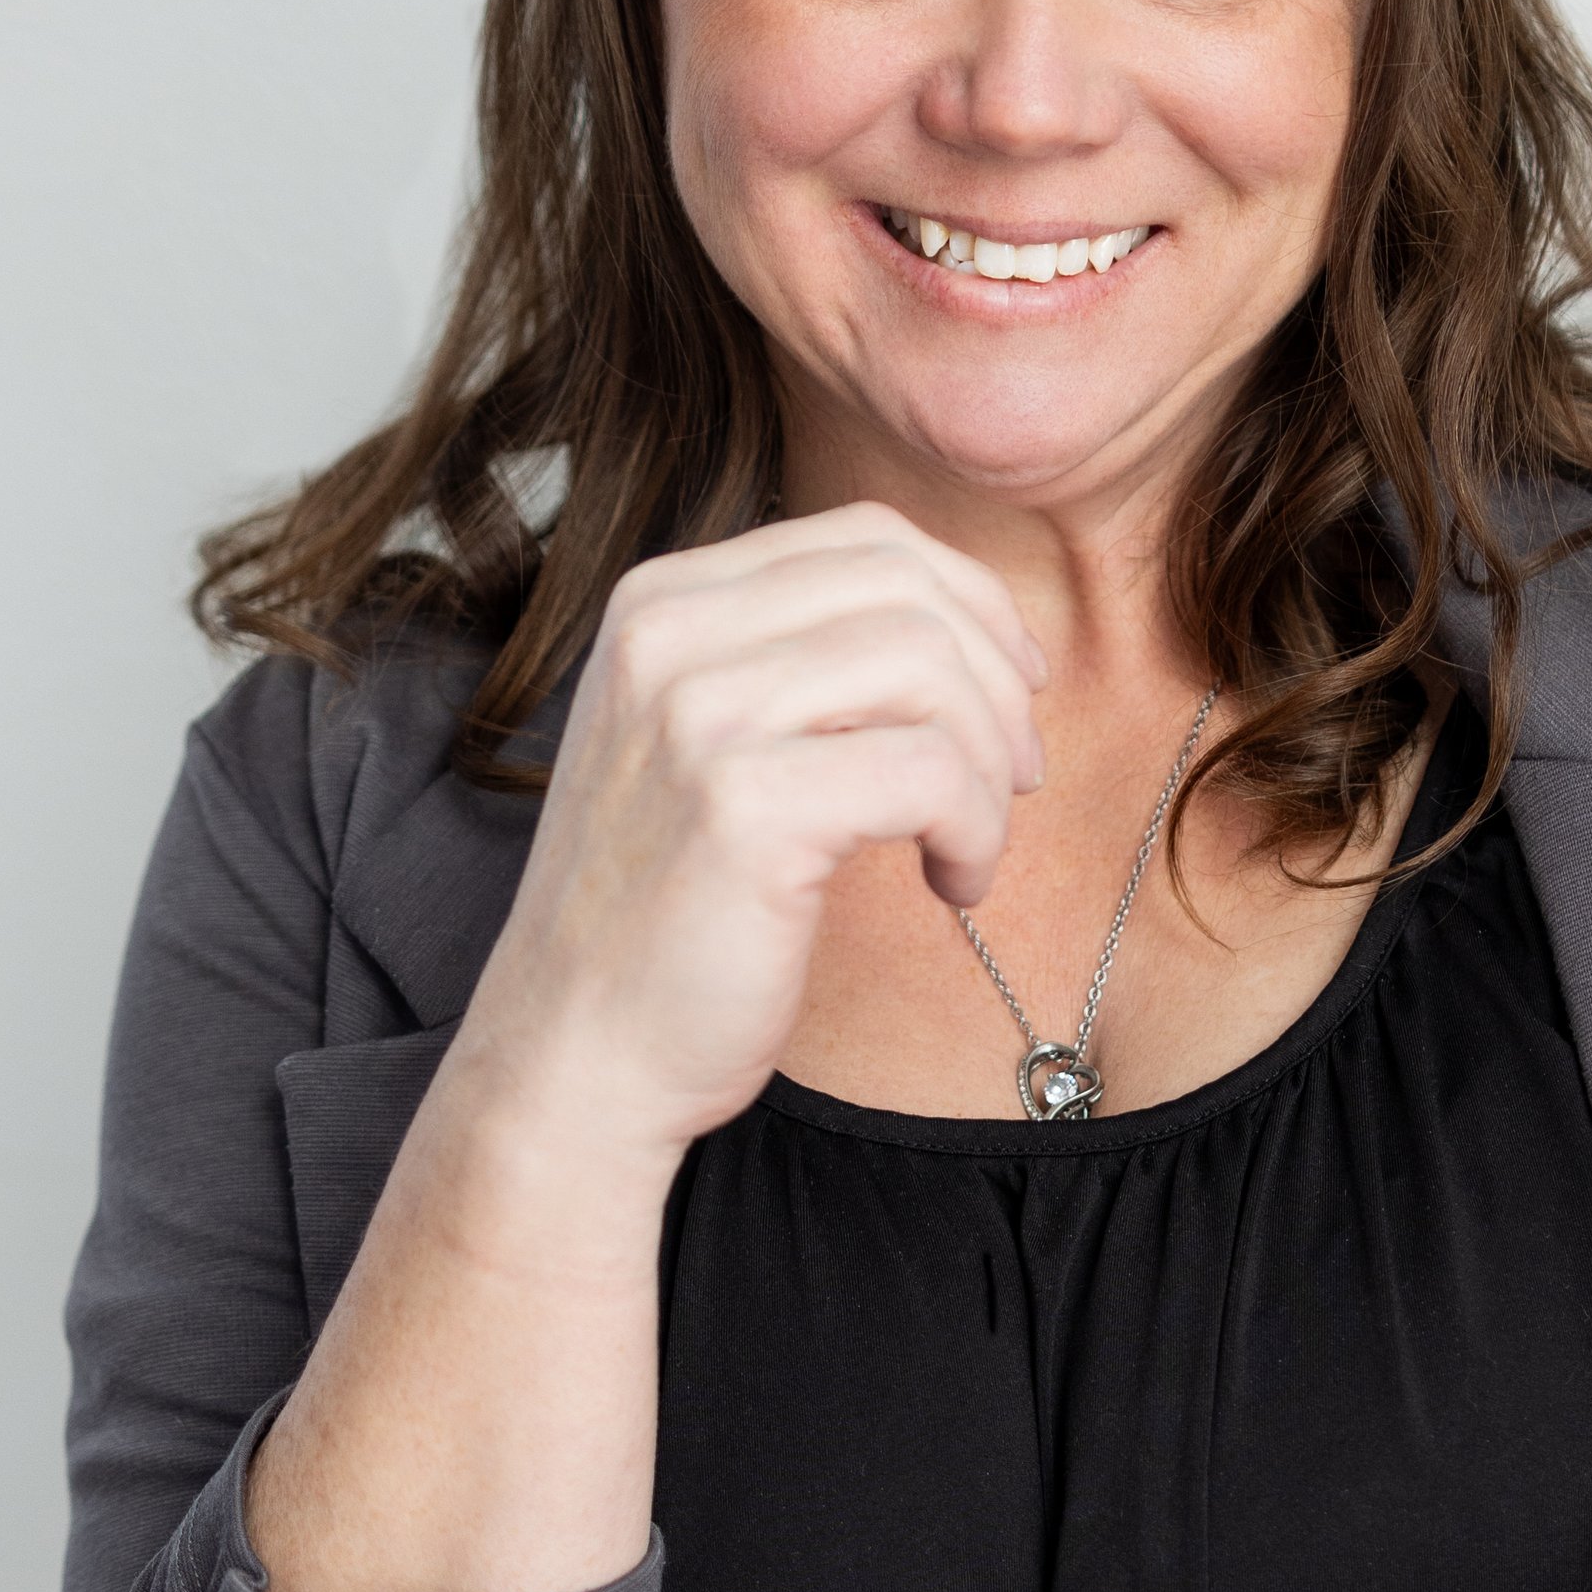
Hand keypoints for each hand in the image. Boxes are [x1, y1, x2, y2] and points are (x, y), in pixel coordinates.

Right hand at [461, 502, 1048, 1171]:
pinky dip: (974, 830)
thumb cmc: (667, 913)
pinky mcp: (744, 807)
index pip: (866, 537)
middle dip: (996, 686)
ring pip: (933, 671)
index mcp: (659, 603)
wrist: (577, 1053)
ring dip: (990, 767)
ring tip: (967, 847)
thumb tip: (967, 616)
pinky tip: (952, 886)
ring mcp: (698, 716)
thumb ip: (792, 660)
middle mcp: (666, 637)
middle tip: (1014, 781)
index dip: (971, 604)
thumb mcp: (704, 743)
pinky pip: (932, 773)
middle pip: (911, 592)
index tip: (1010, 692)